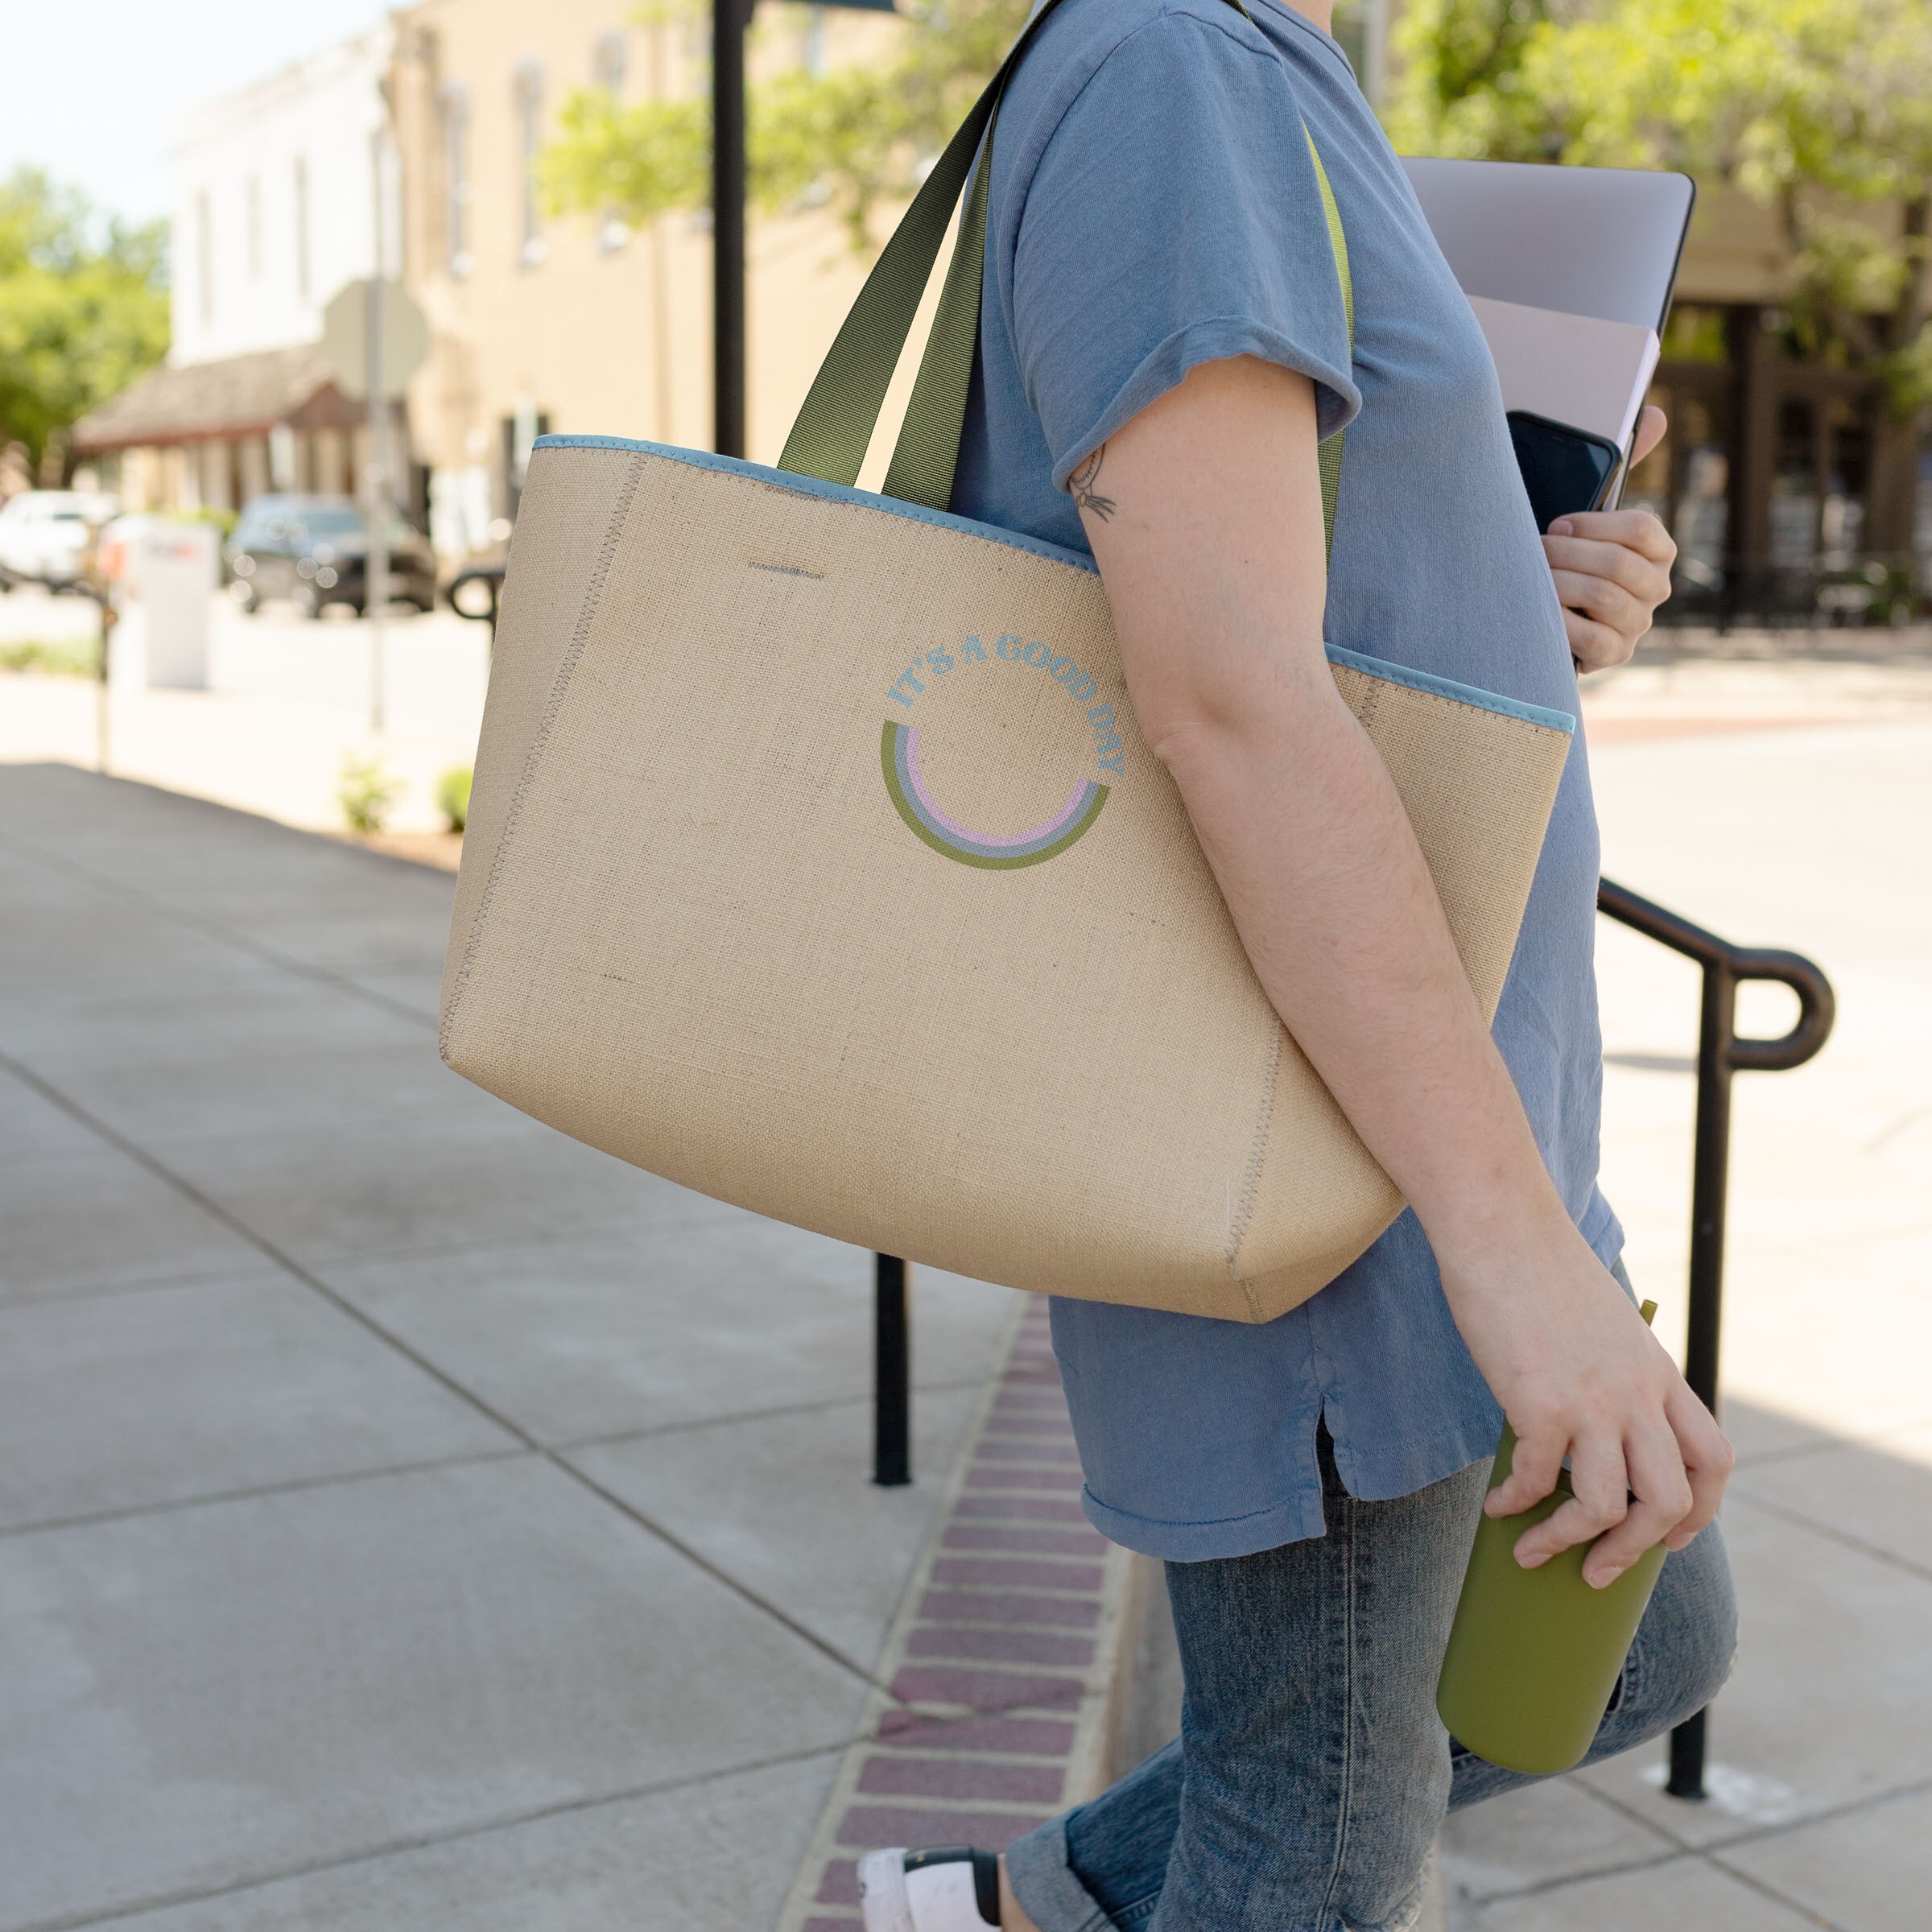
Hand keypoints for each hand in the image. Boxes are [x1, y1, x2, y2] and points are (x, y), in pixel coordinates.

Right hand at [1437, 1201, 1734, 1587]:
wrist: (1503, 1225)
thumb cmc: (1535, 1266)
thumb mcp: (1598, 1323)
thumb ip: (1606, 1372)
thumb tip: (1576, 1429)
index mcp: (1659, 1372)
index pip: (1712, 1460)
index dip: (1698, 1511)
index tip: (1670, 1537)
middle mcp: (1638, 1395)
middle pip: (1668, 1501)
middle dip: (1637, 1549)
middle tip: (1600, 1571)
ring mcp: (1594, 1403)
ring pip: (1609, 1508)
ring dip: (1571, 1544)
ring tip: (1534, 1553)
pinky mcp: (1542, 1405)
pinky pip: (1538, 1482)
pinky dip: (1516, 1505)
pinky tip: (1496, 1505)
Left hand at [1542, 405, 1676, 671]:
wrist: (1537, 620)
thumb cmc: (1561, 558)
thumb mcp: (1583, 516)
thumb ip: (1616, 470)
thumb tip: (1655, 414)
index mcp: (1655, 550)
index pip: (1642, 530)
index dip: (1596, 525)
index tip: (1556, 524)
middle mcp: (1655, 587)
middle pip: (1618, 565)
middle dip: (1566, 555)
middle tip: (1532, 550)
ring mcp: (1637, 624)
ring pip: (1605, 597)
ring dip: (1558, 585)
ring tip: (1527, 579)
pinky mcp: (1615, 655)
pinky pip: (1593, 639)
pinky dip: (1560, 625)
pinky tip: (1536, 614)